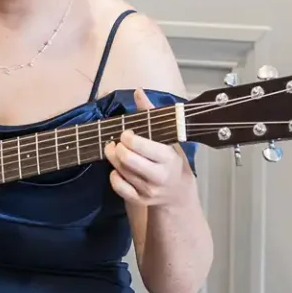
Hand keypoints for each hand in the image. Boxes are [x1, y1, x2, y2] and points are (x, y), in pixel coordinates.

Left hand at [104, 90, 194, 209]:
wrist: (178, 194)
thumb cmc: (172, 161)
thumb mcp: (168, 138)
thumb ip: (152, 115)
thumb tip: (138, 92)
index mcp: (168, 158)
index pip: (141, 146)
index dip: (128, 137)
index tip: (127, 133)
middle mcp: (158, 176)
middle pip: (127, 159)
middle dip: (117, 148)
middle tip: (116, 142)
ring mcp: (148, 190)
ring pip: (120, 171)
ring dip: (113, 158)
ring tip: (115, 150)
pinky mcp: (139, 200)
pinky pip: (118, 186)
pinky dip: (114, 176)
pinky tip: (117, 169)